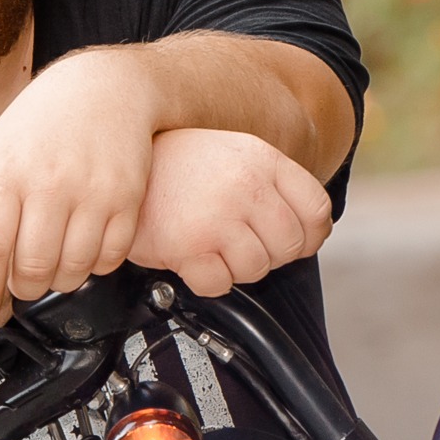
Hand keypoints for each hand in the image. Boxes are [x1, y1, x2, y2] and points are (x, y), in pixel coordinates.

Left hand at [0, 50, 156, 315]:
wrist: (106, 88)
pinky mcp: (127, 198)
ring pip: (72, 269)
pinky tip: (85, 253)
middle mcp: (49, 183)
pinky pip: (110, 257)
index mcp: (8, 171)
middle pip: (31, 266)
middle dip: (23, 289)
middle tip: (22, 285)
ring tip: (53, 270)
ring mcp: (92, 191)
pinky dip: (95, 267)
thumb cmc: (43, 120)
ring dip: (60, 282)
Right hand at [125, 128, 332, 297]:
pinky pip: (220, 285)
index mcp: (262, 160)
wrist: (121, 166)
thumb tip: (311, 232)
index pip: (317, 209)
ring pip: (257, 269)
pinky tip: (194, 257)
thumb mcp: (235, 154)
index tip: (293, 242)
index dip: (310, 234)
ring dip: (236, 267)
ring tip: (212, 244)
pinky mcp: (188, 246)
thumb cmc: (178, 166)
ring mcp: (217, 217)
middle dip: (269, 254)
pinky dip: (208, 280)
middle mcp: (244, 186)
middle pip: (290, 246)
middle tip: (240, 243)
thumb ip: (273, 184)